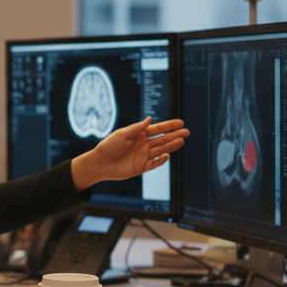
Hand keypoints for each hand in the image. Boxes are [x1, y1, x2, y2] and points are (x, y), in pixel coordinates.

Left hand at [71, 117, 188, 190]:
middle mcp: (143, 145)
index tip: (180, 122)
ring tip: (181, 141)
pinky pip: (153, 164)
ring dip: (171, 146)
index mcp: (139, 135)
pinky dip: (160, 161)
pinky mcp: (141, 168)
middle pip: (162, 139)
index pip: (157, 129)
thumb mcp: (122, 134)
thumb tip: (150, 119)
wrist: (99, 163)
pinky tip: (167, 155)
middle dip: (174, 135)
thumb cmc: (108, 146)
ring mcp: (143, 156)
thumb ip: (137, 128)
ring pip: (161, 150)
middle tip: (187, 132)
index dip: (169, 126)